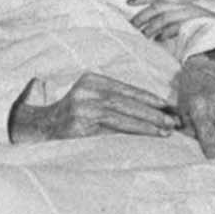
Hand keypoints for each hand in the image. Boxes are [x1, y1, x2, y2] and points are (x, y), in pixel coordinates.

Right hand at [7, 73, 178, 142]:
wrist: (39, 130)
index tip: (169, 107)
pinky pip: (114, 125)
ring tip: (167, 129)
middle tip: (175, 120)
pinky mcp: (80, 121)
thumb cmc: (72, 120)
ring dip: (148, 120)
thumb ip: (112, 103)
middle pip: (126, 99)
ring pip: (122, 111)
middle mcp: (86, 88)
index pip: (125, 88)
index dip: (148, 98)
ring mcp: (82, 104)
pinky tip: (151, 134)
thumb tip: (149, 111)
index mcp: (91, 79)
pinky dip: (136, 128)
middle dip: (153, 110)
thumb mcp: (90, 103)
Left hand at [126, 0, 214, 41]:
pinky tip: (159, 39)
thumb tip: (148, 28)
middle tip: (133, 24)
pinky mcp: (194, 25)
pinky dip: (166, 33)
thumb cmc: (202, 28)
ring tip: (144, 34)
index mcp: (180, 3)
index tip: (128, 2)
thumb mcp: (185, 19)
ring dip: (152, 26)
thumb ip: (169, 21)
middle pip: (158, 6)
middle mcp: (184, 6)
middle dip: (143, 14)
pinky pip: (176, 28)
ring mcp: (190, 15)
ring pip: (165, 17)